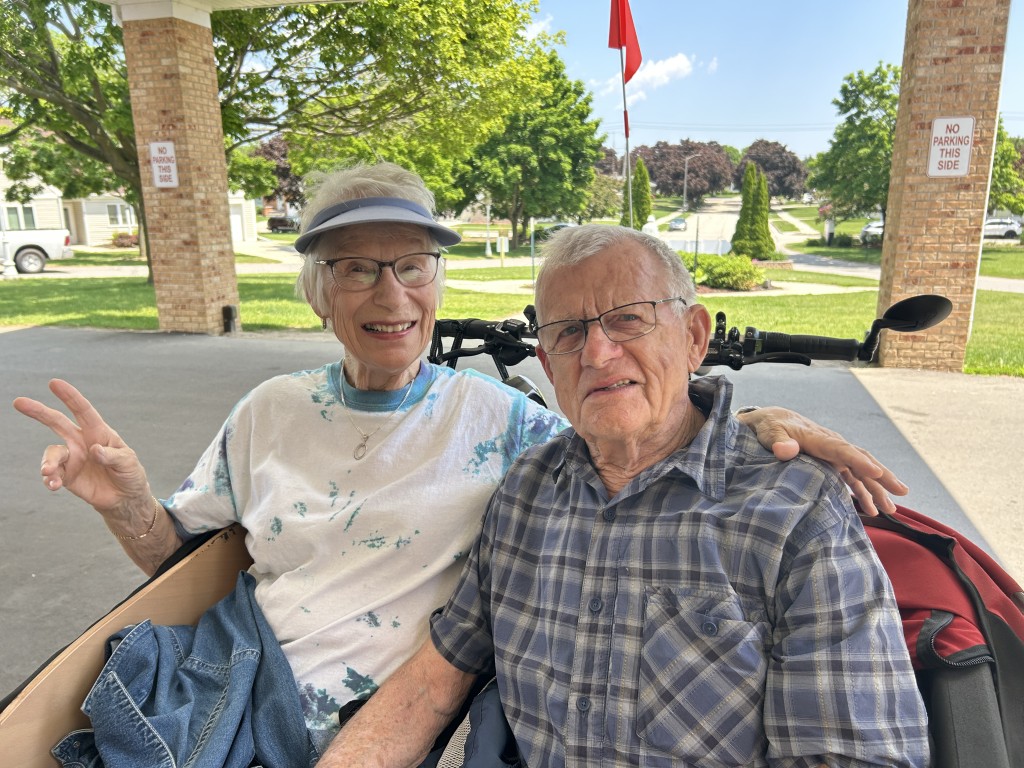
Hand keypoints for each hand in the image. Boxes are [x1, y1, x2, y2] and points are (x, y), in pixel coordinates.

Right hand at [12, 379, 152, 515]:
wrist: (125, 498)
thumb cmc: (130, 474)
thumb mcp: (128, 463)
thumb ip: (112, 456)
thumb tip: (94, 449)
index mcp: (99, 432)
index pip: (83, 411)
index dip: (70, 397)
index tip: (54, 383)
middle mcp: (82, 441)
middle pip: (57, 422)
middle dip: (39, 411)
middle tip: (18, 402)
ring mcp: (72, 458)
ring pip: (52, 453)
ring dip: (47, 462)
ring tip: (48, 472)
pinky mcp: (66, 476)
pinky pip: (51, 474)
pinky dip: (49, 479)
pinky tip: (53, 485)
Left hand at [738, 406, 906, 515]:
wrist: (771, 421)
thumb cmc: (769, 427)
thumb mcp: (769, 431)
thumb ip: (777, 440)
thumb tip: (785, 450)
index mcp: (817, 437)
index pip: (841, 450)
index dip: (859, 461)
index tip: (876, 472)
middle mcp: (831, 445)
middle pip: (861, 459)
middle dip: (881, 476)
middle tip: (901, 491)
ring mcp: (833, 455)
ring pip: (860, 471)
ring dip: (877, 489)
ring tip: (892, 509)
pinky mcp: (831, 463)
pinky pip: (851, 478)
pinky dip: (862, 492)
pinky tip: (872, 509)